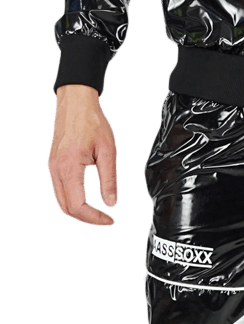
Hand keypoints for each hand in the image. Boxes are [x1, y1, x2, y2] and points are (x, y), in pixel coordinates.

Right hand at [48, 84, 117, 225]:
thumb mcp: (107, 150)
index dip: (94, 218)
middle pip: (66, 208)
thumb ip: (109, 178)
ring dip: (78, 210)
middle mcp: (56, 170)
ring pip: (61, 201)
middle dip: (86, 218)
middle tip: (104, 219)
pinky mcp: (53, 164)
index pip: (77, 206)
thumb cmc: (91, 121)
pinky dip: (72, 199)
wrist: (76, 103)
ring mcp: (52, 168)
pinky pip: (59, 190)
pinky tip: (85, 199)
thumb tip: (111, 202)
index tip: (108, 219)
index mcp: (69, 168)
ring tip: (97, 212)